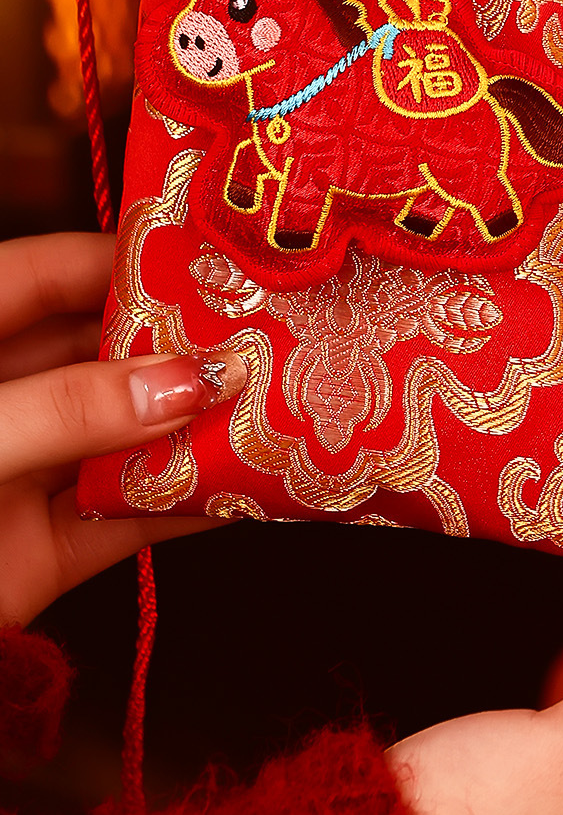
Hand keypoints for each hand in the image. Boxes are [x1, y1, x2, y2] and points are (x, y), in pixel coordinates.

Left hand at [0, 233, 243, 625]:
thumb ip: (64, 409)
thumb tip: (185, 381)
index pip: (47, 276)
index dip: (127, 260)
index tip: (217, 260)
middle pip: (104, 357)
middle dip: (186, 346)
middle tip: (275, 333)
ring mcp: (19, 478)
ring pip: (129, 438)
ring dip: (202, 427)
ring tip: (284, 402)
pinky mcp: (42, 554)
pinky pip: (132, 520)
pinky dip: (193, 507)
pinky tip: (256, 489)